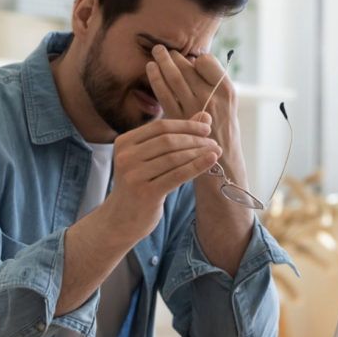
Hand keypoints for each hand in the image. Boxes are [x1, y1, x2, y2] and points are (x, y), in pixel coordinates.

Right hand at [103, 114, 221, 240]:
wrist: (121, 219)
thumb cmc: (140, 184)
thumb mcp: (151, 158)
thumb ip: (174, 136)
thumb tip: (204, 116)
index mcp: (124, 142)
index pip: (160, 126)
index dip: (186, 125)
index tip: (206, 128)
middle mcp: (126, 157)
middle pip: (168, 141)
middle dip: (194, 139)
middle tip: (213, 142)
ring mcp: (133, 175)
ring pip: (174, 157)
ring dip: (199, 152)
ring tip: (215, 151)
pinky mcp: (145, 193)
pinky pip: (177, 175)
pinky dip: (197, 165)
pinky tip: (211, 160)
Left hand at [146, 45, 245, 184]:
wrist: (221, 161)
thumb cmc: (223, 130)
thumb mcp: (227, 105)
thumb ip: (212, 85)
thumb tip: (194, 61)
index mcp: (226, 90)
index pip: (206, 62)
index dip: (195, 58)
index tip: (189, 56)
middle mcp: (211, 98)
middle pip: (188, 69)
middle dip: (173, 56)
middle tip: (162, 48)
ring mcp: (194, 109)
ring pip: (175, 79)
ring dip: (163, 63)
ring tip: (156, 52)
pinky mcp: (179, 120)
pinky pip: (164, 94)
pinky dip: (156, 79)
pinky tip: (151, 69)